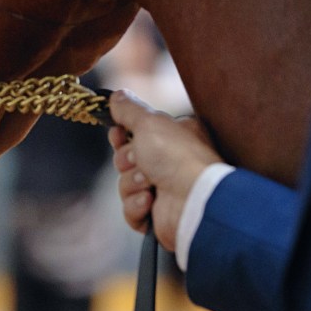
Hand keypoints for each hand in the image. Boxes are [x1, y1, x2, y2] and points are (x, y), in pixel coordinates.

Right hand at [108, 90, 222, 250]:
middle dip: (127, 161)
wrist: (193, 199)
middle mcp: (169, 162)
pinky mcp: (157, 215)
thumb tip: (116, 96)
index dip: (121, 136)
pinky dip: (137, 206)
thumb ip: (129, 109)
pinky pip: (130, 209)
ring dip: (132, 183)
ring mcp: (163, 189)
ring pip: (125, 185)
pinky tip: (150, 202)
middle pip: (125, 159)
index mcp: (172, 137)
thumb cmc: (177, 156)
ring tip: (150, 184)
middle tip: (140, 161)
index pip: (135, 134)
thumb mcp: (150, 122)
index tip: (118, 134)